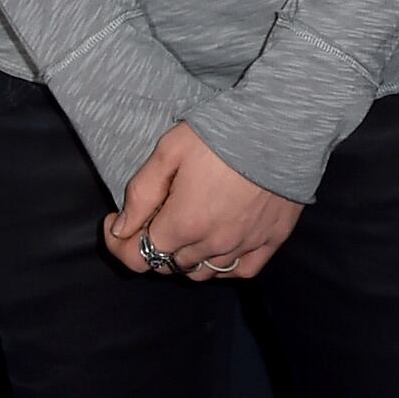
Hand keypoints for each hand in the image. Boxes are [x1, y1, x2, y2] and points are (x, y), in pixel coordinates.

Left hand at [104, 122, 300, 280]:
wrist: (282, 125)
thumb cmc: (221, 133)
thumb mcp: (169, 151)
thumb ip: (141, 194)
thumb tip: (121, 229)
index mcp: (183, 224)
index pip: (137, 257)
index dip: (118, 244)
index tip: (116, 221)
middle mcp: (212, 245)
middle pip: (169, 264)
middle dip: (154, 244)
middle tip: (157, 215)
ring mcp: (244, 246)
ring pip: (202, 272)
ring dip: (187, 256)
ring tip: (188, 228)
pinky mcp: (272, 240)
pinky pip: (241, 271)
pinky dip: (225, 265)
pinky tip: (220, 246)